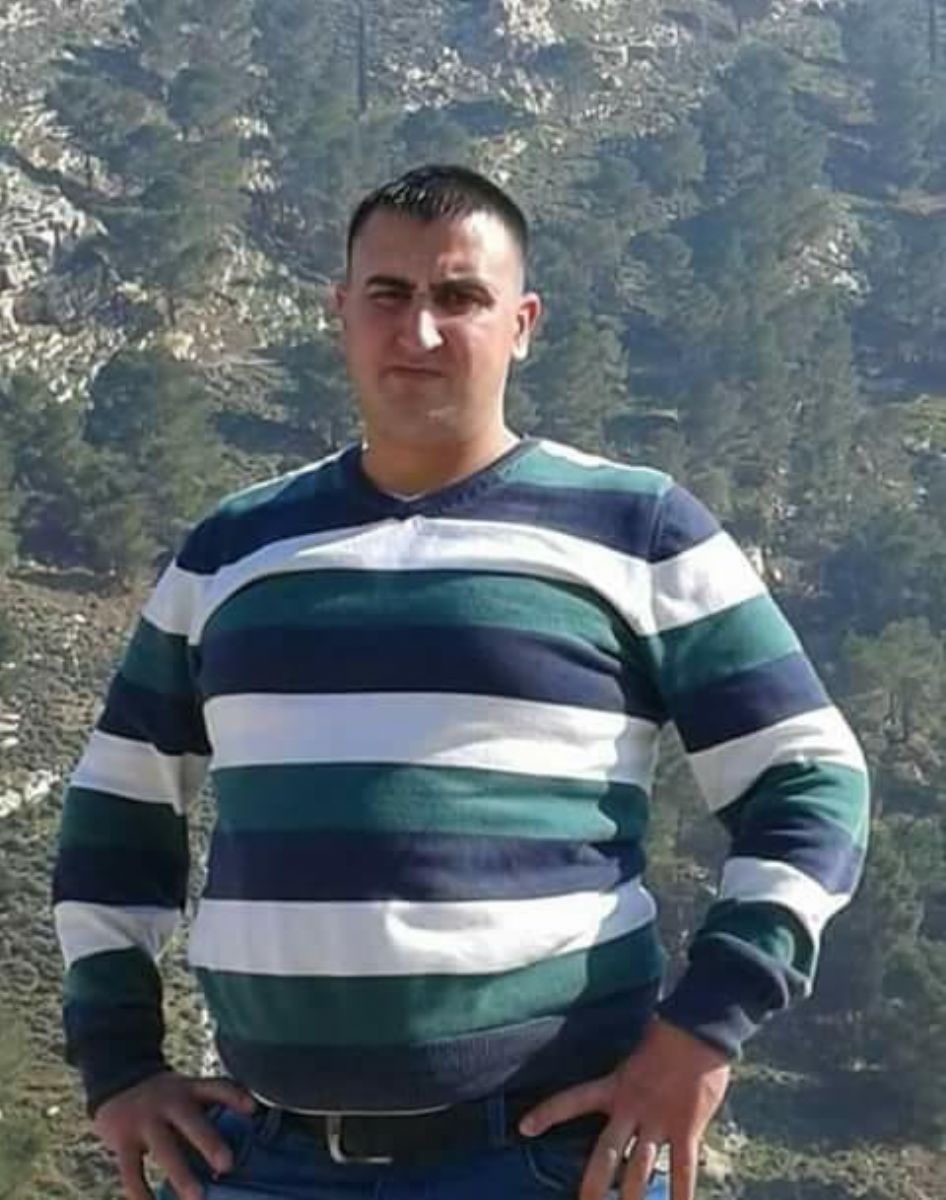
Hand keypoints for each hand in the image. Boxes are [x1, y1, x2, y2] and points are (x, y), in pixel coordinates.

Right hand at [93, 1070, 255, 1199]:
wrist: (116, 1079)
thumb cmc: (164, 1096)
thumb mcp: (185, 1091)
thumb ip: (206, 1111)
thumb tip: (240, 1146)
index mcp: (189, 1089)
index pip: (216, 1087)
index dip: (234, 1096)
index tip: (253, 1108)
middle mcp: (169, 1102)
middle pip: (191, 1121)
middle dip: (209, 1142)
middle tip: (227, 1165)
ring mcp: (145, 1121)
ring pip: (164, 1150)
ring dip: (181, 1175)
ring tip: (197, 1197)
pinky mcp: (122, 1140)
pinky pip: (132, 1171)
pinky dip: (141, 1192)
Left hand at [519, 1019, 730, 1199]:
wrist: (696, 1031)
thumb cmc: (666, 1038)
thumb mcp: (634, 1058)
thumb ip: (626, 1082)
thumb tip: (623, 1098)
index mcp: (614, 1086)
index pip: (573, 1099)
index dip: (548, 1113)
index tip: (524, 1128)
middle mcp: (630, 1108)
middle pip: (606, 1153)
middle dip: (595, 1185)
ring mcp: (658, 1121)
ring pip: (639, 1169)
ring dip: (633, 1197)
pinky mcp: (685, 1129)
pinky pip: (682, 1169)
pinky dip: (680, 1194)